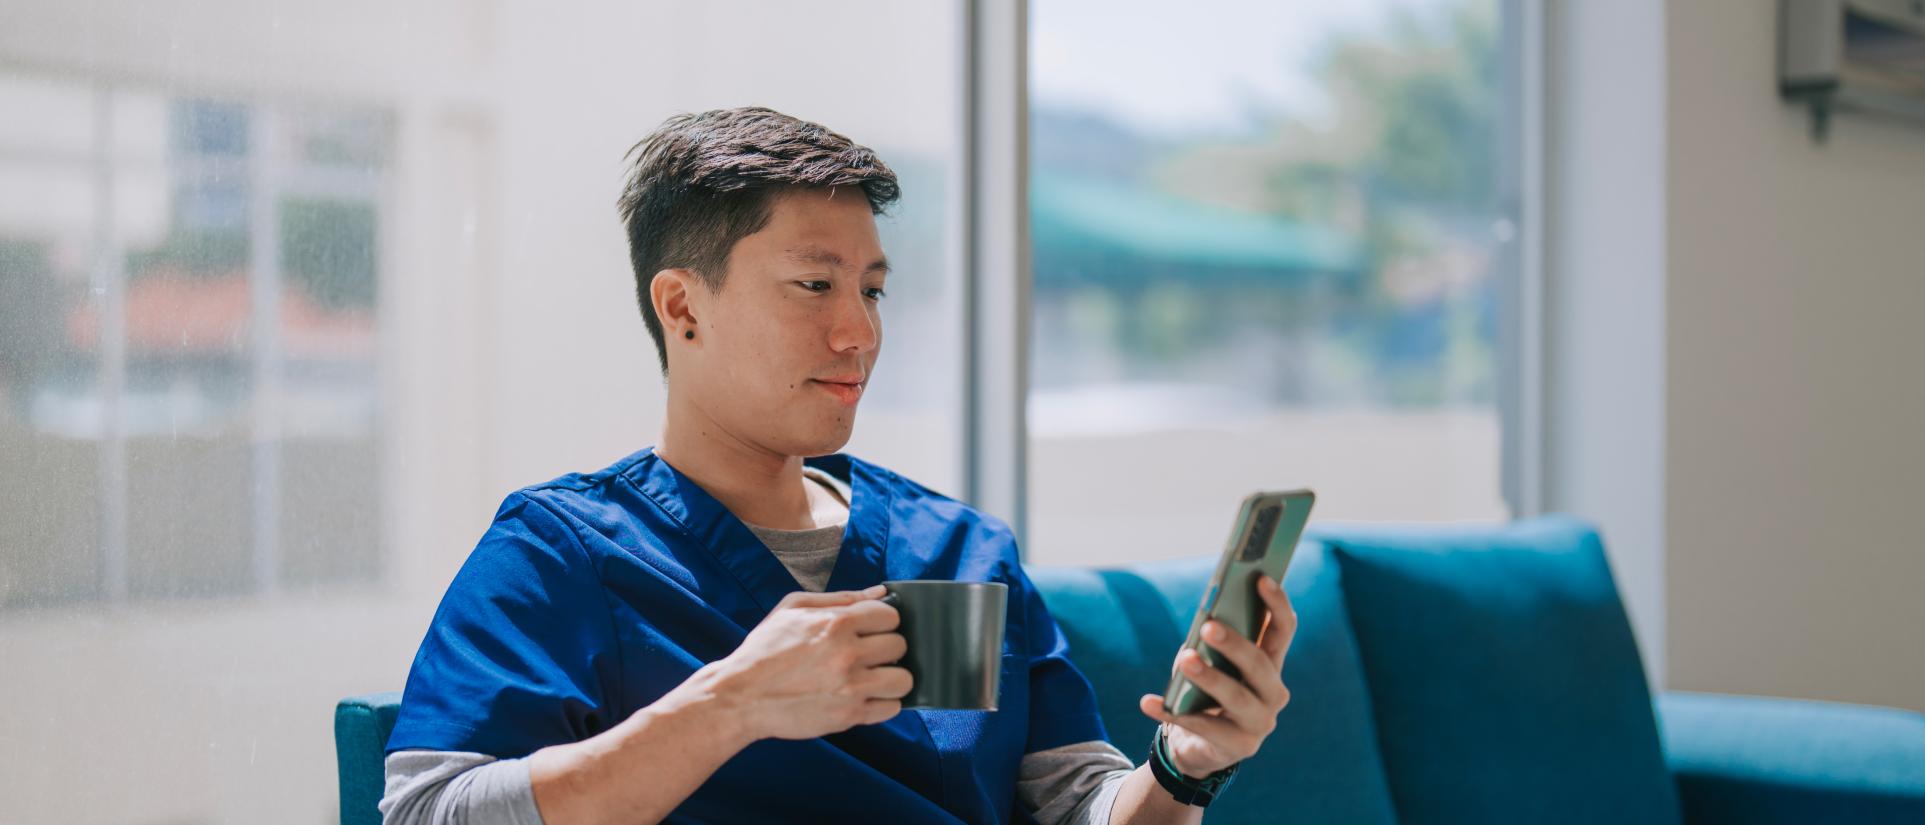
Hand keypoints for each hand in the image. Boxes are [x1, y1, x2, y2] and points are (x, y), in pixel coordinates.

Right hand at [700, 585, 910, 740]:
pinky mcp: (849, 716)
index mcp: (836, 623)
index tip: (871, 629)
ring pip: (903, 680)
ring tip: (873, 678)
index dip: (882, 621)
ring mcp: (851, 688)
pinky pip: (891, 709)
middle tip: (868, 654)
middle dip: (886, 648)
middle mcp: (848, 654)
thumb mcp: (794, 608)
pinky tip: (865, 697)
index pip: (891, 615)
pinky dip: (883, 703)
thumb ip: (841, 598)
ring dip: (892, 677)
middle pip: (899, 645)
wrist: (742, 697)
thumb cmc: (766, 649)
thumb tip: (880, 592)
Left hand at [1138, 574, 1296, 777]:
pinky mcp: (1239, 748)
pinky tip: (1148, 702)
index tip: (1261, 578)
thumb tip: (1204, 623)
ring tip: (1185, 660)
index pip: (1283, 630)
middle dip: (1235, 644)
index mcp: (1272, 664)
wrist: (1199, 745)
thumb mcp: (1210, 662)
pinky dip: (1172, 712)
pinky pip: (1202, 727)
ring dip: (1209, 677)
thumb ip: (1211, 643)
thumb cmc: (1206, 691)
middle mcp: (1274, 693)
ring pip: (1237, 697)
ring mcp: (1260, 723)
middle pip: (1260, 664)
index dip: (1277, 604)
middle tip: (1210, 626)